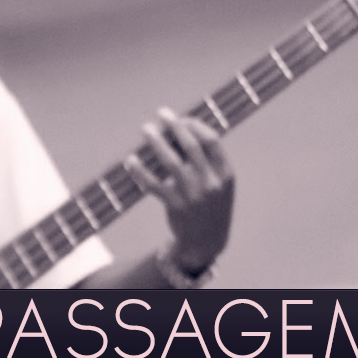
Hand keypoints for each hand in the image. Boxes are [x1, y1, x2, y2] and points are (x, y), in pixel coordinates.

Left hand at [122, 108, 234, 271]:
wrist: (206, 243)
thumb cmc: (209, 206)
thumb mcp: (219, 185)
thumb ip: (206, 162)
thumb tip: (179, 132)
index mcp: (225, 174)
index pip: (211, 141)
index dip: (195, 125)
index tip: (181, 118)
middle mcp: (211, 183)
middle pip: (191, 146)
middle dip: (175, 126)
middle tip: (161, 114)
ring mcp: (193, 195)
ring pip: (170, 162)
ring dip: (156, 142)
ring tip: (145, 130)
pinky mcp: (175, 206)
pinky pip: (153, 184)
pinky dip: (140, 171)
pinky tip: (131, 160)